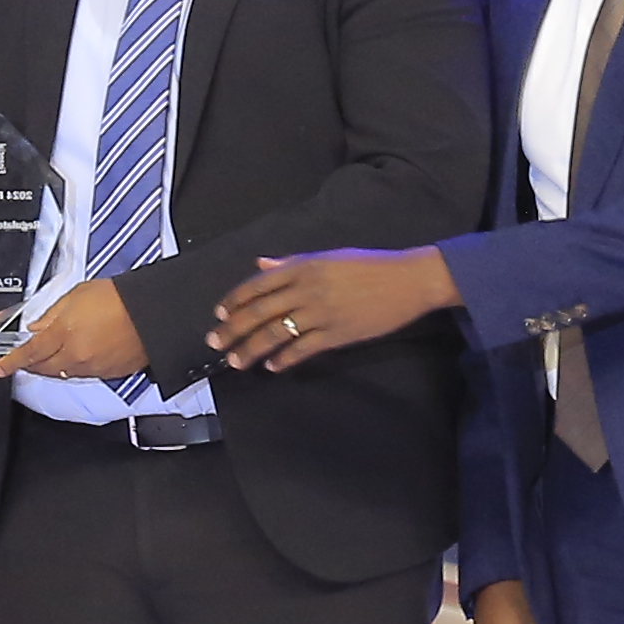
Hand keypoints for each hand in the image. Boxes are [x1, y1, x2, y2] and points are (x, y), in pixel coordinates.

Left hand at [0, 279, 147, 387]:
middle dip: (30, 365)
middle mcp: (76, 356)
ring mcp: (92, 368)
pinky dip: (74, 367)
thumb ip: (52, 314)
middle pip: (43, 369)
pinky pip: (83, 374)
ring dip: (51, 366)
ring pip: (62, 373)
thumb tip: (36, 328)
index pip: (29, 353)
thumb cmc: (118, 298)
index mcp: (64, 334)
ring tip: (51, 354)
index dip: (11, 363)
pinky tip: (77, 355)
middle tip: (23, 360)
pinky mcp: (108, 374)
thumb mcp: (76, 295)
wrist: (152, 313)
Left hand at [204, 248, 457, 371]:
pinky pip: (303, 349)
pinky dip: (284, 359)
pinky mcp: (337, 334)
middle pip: (260, 311)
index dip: (235, 300)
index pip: (258, 285)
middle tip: (215, 342)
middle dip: (234, 329)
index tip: (220, 314)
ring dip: (252, 348)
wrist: (407, 280)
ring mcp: (321, 313)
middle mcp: (307, 289)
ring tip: (237, 360)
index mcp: (303, 266)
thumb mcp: (327, 257)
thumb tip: (261, 264)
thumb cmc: (369, 266)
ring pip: (276, 333)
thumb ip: (291, 262)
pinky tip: (272, 366)